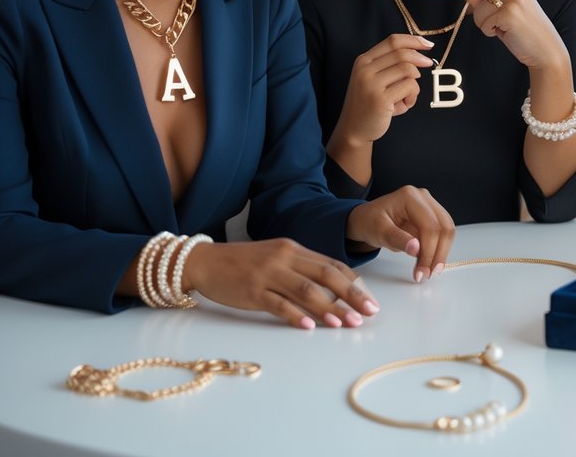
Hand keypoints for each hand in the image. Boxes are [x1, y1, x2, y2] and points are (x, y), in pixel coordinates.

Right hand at [183, 239, 379, 329]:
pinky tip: (309, 327)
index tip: (370, 300)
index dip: (354, 283)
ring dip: (329, 308)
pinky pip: (278, 304)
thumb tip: (334, 292)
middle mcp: (285, 258)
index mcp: (294, 249)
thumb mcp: (277, 258)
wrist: (205, 262)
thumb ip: (302, 270)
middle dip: (351, 295)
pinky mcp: (252, 290)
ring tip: (346, 323)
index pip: (332, 265)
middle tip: (368, 313)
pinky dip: (295, 315)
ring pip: (306, 291)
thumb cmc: (244, 263)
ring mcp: (268, 274)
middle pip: (326, 276)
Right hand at [332, 34, 434, 146]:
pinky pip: (409, 87)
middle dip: (420, 58)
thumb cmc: (369, 104)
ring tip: (407, 96)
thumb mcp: (373, 79)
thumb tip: (420, 53)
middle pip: (402, 54)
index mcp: (363, 60)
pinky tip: (404, 104)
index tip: (428, 45)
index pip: (392, 41)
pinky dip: (412, 96)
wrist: (354, 129)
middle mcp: (365, 69)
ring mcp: (371, 83)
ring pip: (408, 71)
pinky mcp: (380, 99)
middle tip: (429, 64)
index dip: (413, 41)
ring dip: (414, 84)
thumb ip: (390, 65)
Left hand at [346, 185, 455, 282]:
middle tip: (427, 275)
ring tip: (427, 271)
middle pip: (444, 227)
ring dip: (441, 253)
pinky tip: (427, 263)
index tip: (421, 272)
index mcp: (410, 197)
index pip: (430, 226)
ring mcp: (429, 205)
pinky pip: (441, 234)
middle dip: (438, 254)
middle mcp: (424, 197)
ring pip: (447, 231)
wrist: (366, 219)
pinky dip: (437, 250)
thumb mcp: (378, 231)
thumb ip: (397, 239)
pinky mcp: (431, 216)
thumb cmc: (369, 222)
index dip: (429, 251)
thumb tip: (417, 249)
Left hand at [462, 0, 569, 71]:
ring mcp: (514, 1)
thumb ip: (486, 2)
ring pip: (479, 8)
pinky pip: (484, 22)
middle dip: (479, 9)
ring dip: (483, 23)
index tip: (486, 8)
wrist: (547, 52)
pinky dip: (489, 31)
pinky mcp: (510, 15)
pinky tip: (504, 34)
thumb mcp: (504, 15)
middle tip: (494, 22)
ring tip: (501, 29)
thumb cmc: (525, 35)